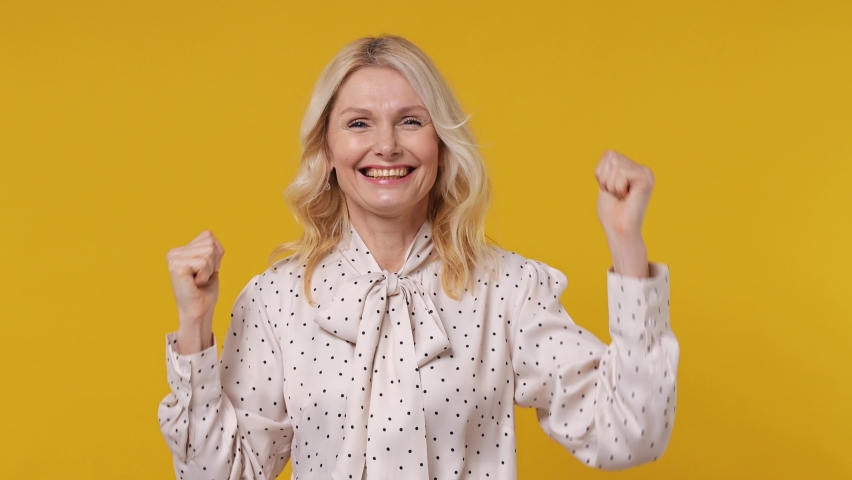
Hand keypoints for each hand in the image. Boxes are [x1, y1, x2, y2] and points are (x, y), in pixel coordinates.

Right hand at [166, 230, 224, 353]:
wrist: (199, 311)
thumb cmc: (205, 290)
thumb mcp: (210, 263)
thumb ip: (209, 248)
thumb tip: (210, 235)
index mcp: (181, 250)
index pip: (208, 236)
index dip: (216, 254)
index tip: (206, 270)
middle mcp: (174, 252)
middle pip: (210, 243)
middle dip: (214, 262)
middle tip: (203, 277)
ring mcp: (174, 258)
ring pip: (208, 252)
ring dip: (209, 269)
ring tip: (199, 280)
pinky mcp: (176, 266)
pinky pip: (203, 263)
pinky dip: (205, 275)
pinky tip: (195, 283)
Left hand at [594, 150, 653, 238]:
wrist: (619, 229)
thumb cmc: (611, 212)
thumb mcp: (607, 184)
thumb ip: (609, 169)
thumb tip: (610, 154)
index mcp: (634, 169)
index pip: (608, 155)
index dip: (602, 174)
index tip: (611, 190)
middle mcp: (642, 169)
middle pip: (611, 157)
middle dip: (606, 178)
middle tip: (616, 195)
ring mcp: (646, 173)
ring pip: (615, 165)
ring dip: (611, 185)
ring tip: (621, 197)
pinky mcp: (646, 179)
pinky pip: (621, 173)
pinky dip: (617, 187)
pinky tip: (626, 197)